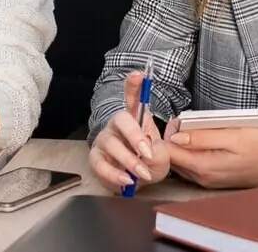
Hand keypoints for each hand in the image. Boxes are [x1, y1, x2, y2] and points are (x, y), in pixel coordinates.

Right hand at [89, 71, 167, 192]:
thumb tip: (147, 153)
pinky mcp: (96, 158)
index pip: (133, 98)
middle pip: (121, 120)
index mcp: (135, 119)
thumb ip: (159, 152)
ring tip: (142, 173)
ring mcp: (105, 141)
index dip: (134, 85)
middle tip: (147, 152)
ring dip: (129, 161)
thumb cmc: (149, 163)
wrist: (136, 183)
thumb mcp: (162, 158)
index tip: (139, 74)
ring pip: (112, 144)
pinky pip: (101, 164)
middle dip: (135, 135)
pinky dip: (115, 174)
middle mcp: (117, 126)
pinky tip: (127, 180)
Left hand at [166, 127, 257, 188]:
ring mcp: (206, 180)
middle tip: (181, 121)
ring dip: (180, 145)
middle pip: (172, 158)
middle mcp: (201, 178)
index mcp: (204, 167)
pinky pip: (191, 165)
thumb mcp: (234, 136)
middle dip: (171, 139)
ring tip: (190, 128)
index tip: (174, 121)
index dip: (167, 135)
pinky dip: (189, 152)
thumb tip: (175, 137)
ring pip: (180, 162)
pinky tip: (198, 140)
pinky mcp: (212, 179)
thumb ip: (203, 137)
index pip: (169, 153)